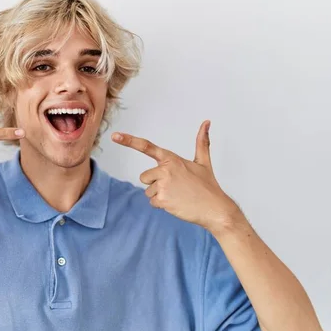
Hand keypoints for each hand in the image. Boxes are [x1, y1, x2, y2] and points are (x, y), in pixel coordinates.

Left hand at [112, 120, 239, 230]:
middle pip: (144, 177)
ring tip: (178, 196)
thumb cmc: (208, 186)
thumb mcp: (203, 162)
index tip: (115, 136)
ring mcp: (163, 185)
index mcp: (172, 159)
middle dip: (156, 183)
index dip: (129, 140)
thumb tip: (206, 122)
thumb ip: (201, 142)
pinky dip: (162, 205)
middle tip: (176, 187)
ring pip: (148, 191)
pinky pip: (152, 202)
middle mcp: (165, 169)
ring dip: (160, 195)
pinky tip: (176, 203)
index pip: (147, 147)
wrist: (215, 209)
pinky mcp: (162, 199)